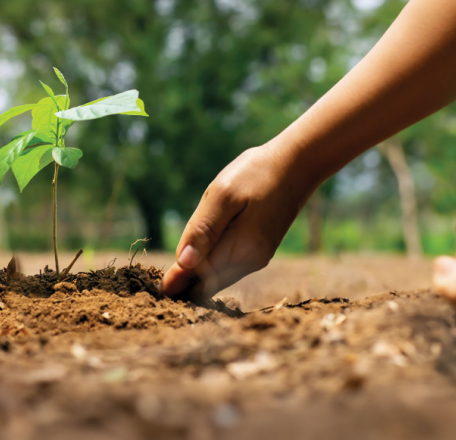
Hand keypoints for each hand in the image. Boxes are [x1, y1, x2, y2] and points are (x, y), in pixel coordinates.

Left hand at [161, 145, 315, 301]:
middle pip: (210, 282)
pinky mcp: (260, 251)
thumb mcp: (223, 195)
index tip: (159, 290)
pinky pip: (230, 267)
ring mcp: (257, 258)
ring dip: (199, 277)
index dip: (177, 281)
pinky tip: (198, 261)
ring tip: (174, 279)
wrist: (296, 165)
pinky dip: (212, 267)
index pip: (200, 274)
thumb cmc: (256, 174)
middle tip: (160, 290)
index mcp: (240, 248)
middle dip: (186, 284)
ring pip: (220, 277)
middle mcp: (251, 260)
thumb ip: (203, 230)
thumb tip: (184, 263)